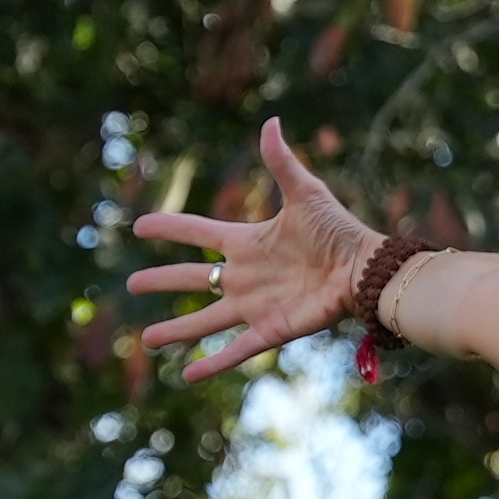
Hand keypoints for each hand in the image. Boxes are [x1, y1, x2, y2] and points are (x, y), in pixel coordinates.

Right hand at [127, 118, 382, 381]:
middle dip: (163, 281)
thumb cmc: (339, 231)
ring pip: (206, 321)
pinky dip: (213, 364)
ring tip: (146, 340)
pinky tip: (187, 376)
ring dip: (177, 331)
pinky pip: (237, 349)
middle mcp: (246, 276)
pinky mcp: (271, 329)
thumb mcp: (306, 193)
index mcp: (249, 242)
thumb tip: (270, 122)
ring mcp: (256, 305)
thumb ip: (282, 163)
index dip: (170, 228)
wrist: (366, 269)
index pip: (199, 233)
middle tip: (132, 285)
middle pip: (194, 279)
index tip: (140, 226)